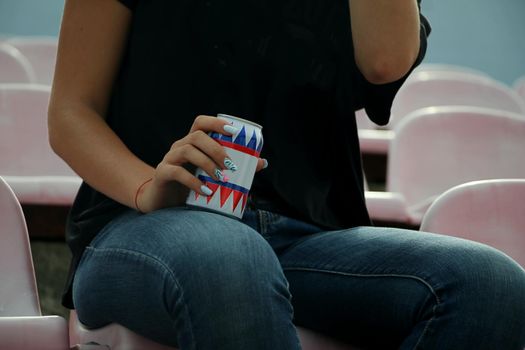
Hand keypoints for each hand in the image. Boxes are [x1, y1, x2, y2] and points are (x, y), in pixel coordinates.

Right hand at [136, 115, 266, 212]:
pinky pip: (177, 172)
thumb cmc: (192, 185)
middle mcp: (179, 146)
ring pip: (187, 150)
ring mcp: (169, 158)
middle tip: (231, 166)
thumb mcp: (212, 175)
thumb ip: (234, 167)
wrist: (164, 202)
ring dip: (207, 164)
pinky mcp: (162, 173)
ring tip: (220, 179)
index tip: (234, 131)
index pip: (201, 123)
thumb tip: (262, 162)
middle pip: (196, 136)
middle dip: (216, 149)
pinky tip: (206, 191)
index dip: (216, 123)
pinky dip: (194, 182)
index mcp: (192, 143)